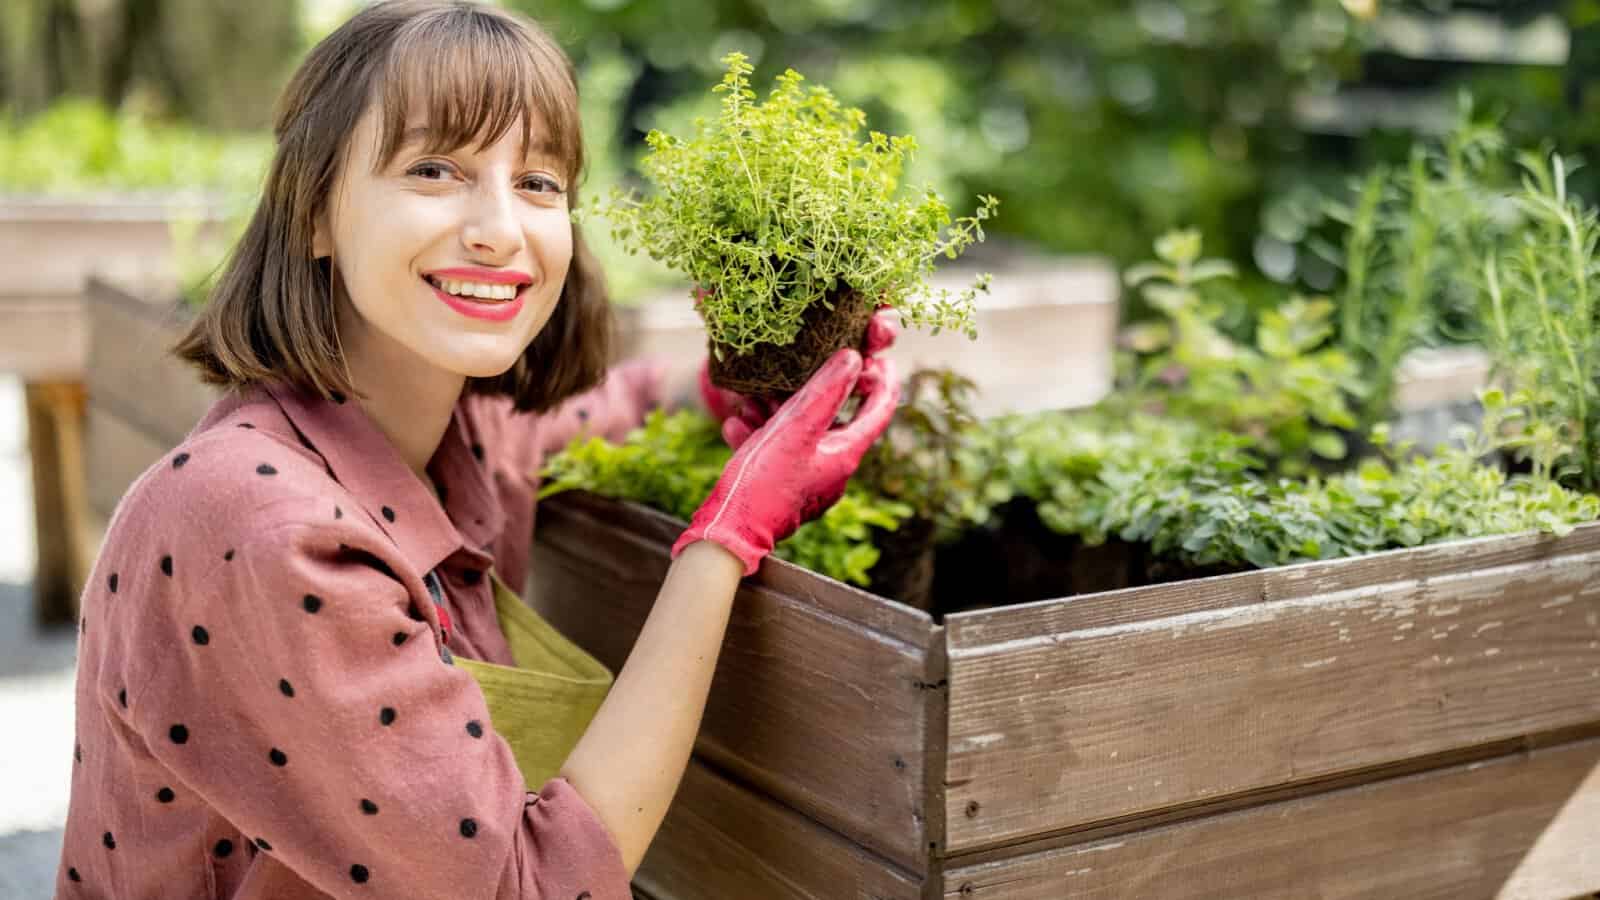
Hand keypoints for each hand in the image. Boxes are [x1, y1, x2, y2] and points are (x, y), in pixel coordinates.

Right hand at [673, 348, 900, 574]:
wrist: (730, 533)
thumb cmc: (765, 482)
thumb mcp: (795, 429)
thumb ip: (825, 392)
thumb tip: (854, 358)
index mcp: (846, 455)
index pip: (879, 410)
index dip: (883, 380)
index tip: (879, 357)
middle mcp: (834, 470)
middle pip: (835, 419)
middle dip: (811, 391)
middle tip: (795, 371)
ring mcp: (810, 481)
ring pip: (801, 434)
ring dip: (776, 412)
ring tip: (751, 398)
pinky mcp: (785, 488)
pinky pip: (780, 452)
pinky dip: (761, 435)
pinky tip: (736, 425)